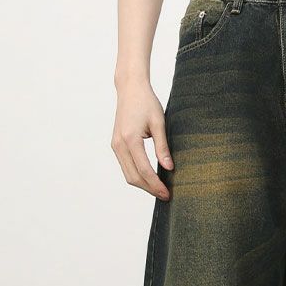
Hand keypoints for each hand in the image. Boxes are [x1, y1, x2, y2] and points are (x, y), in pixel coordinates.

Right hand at [111, 80, 172, 199]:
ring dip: (143, 185)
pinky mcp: (116, 145)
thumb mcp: (159, 123)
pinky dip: (137, 176)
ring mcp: (115, 146)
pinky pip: (126, 167)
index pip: (144, 170)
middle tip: (165, 195)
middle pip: (133, 177)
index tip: (167, 193)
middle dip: (150, 189)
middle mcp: (119, 144)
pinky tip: (150, 178)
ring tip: (159, 189)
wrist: (130, 89)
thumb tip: (169, 168)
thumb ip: (163, 147)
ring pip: (128, 175)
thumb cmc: (146, 102)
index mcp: (130, 139)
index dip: (156, 184)